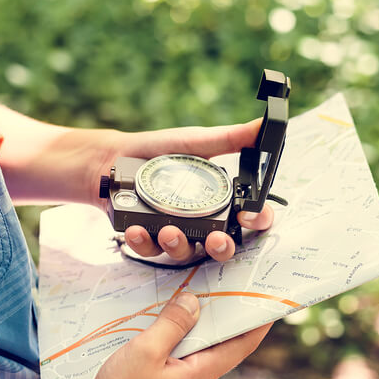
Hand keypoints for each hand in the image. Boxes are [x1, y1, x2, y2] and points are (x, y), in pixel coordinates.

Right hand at [72, 293, 271, 378]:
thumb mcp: (146, 350)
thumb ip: (173, 324)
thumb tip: (194, 301)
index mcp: (200, 375)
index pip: (243, 344)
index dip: (259, 321)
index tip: (272, 299)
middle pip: (222, 342)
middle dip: (229, 314)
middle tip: (233, 283)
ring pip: (198, 346)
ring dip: (201, 321)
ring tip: (202, 291)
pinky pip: (179, 353)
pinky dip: (180, 333)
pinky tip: (168, 316)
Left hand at [93, 119, 274, 262]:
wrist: (115, 158)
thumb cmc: (161, 150)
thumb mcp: (198, 142)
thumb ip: (232, 138)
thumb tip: (263, 125)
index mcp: (219, 199)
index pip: (249, 217)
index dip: (256, 221)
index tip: (247, 216)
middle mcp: (200, 221)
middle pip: (221, 246)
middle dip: (221, 247)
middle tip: (216, 239)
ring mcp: (174, 232)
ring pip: (185, 253)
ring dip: (179, 245)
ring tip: (168, 231)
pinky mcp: (147, 239)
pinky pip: (150, 250)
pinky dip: (143, 242)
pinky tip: (136, 229)